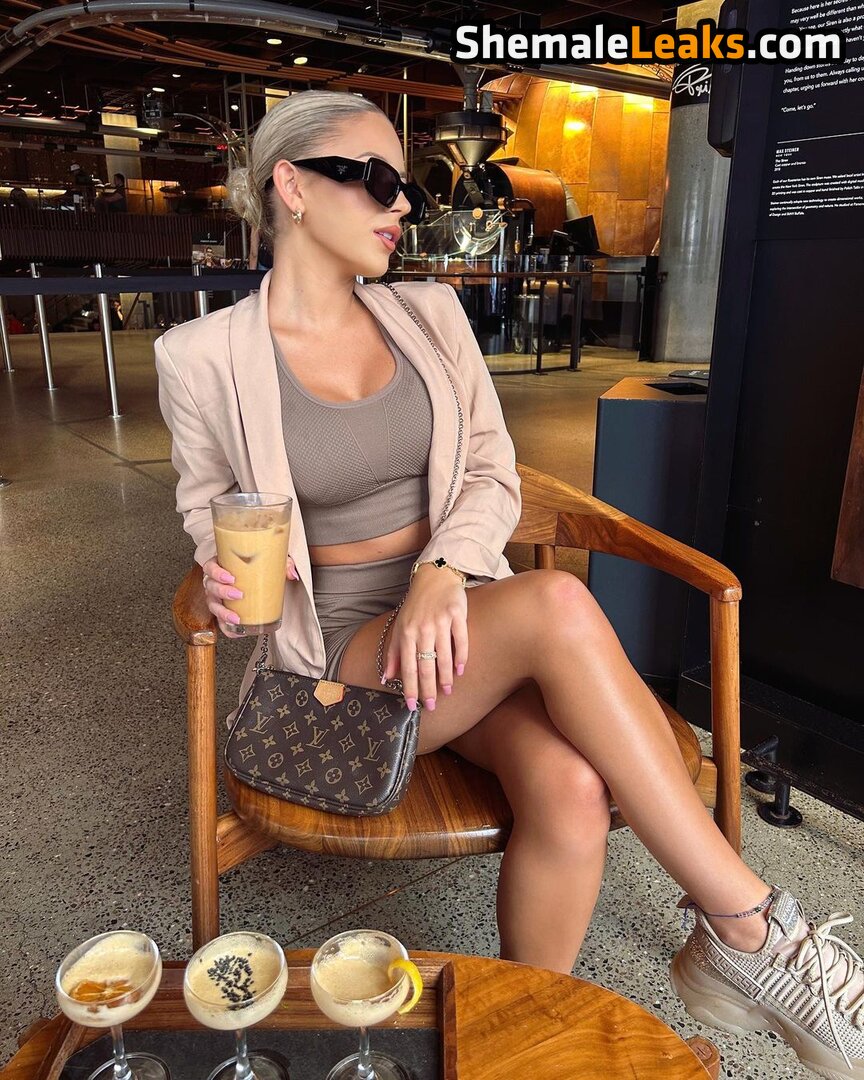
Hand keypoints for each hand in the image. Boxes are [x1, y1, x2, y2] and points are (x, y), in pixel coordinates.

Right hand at [202, 555, 298, 638]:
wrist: (256, 574)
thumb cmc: (256, 565)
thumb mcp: (269, 560)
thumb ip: (283, 563)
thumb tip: (292, 574)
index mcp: (222, 565)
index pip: (211, 567)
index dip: (217, 572)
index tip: (230, 577)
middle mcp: (216, 581)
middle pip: (211, 586)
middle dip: (223, 591)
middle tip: (239, 594)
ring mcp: (218, 597)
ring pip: (213, 605)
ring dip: (223, 613)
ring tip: (236, 618)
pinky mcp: (224, 611)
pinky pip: (221, 622)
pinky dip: (227, 628)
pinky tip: (237, 632)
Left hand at [381, 565, 467, 711]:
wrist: (434, 577)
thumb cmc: (415, 605)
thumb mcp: (399, 626)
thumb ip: (393, 652)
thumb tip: (386, 678)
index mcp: (406, 633)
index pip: (407, 666)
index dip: (410, 687)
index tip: (412, 706)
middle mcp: (422, 628)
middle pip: (425, 665)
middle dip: (428, 689)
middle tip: (431, 706)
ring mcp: (440, 621)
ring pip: (443, 656)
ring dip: (445, 677)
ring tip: (446, 691)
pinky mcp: (457, 614)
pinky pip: (460, 640)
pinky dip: (461, 657)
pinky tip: (460, 671)